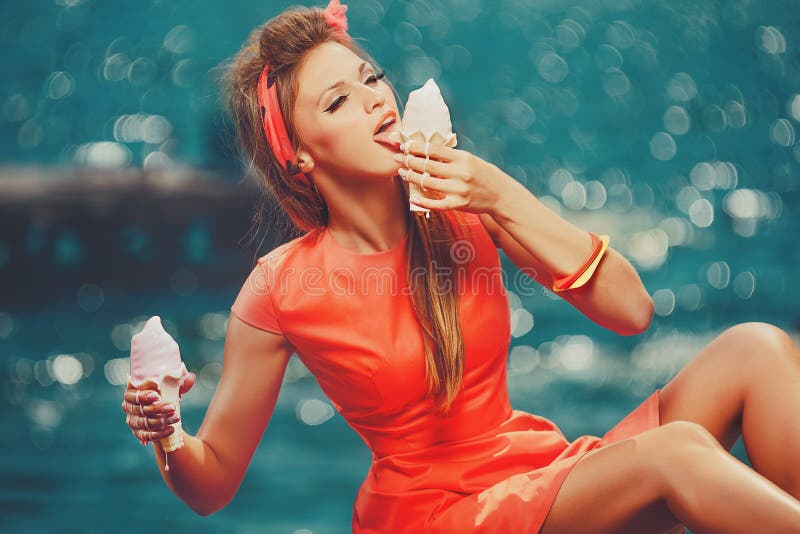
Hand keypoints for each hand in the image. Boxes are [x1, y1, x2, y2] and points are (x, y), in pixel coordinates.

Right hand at [121, 372, 195, 444]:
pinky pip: (146, 436)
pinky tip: (171, 429)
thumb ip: (179, 382)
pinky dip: (159, 434)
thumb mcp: (170, 386)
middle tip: (172, 407)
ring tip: (176, 418)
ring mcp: (133, 422)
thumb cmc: (164, 393)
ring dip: (161, 421)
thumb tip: (190, 378)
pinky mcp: (138, 433)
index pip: (132, 395)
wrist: (164, 410)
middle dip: (157, 409)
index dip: (143, 396)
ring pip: (145, 423)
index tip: (157, 395)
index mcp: (131, 393)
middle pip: (140, 410)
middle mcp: (129, 408)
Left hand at [393, 140, 509, 214]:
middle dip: (409, 160)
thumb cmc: (484, 175)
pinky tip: (413, 198)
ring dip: (412, 177)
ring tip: (403, 173)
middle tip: (397, 158)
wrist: (501, 194)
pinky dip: (423, 202)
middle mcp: (460, 172)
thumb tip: (427, 151)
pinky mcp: (459, 204)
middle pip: (427, 165)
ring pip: (428, 183)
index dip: (416, 147)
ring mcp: (459, 189)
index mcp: (462, 158)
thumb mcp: (470, 160)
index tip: (404, 145)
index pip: (433, 150)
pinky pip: (437, 204)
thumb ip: (451, 157)